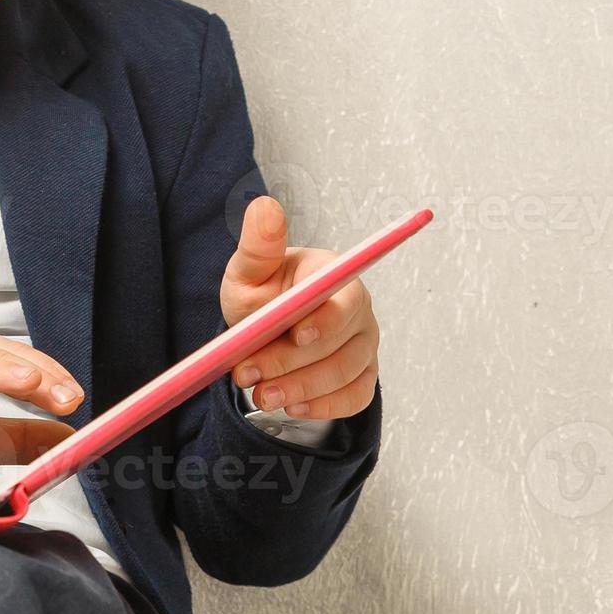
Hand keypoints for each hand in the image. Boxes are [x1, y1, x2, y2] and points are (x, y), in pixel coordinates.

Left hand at [220, 196, 380, 419]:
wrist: (268, 332)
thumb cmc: (263, 296)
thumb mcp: (248, 273)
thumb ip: (257, 247)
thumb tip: (265, 206)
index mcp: (335, 276)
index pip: (345, 299)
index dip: (327, 321)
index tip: (297, 336)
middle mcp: (359, 310)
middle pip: (342, 343)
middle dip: (292, 363)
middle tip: (248, 374)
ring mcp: (364, 345)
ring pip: (345, 374)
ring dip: (301, 389)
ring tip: (261, 396)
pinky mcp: (362, 377)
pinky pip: (354, 398)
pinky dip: (323, 407)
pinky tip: (292, 406)